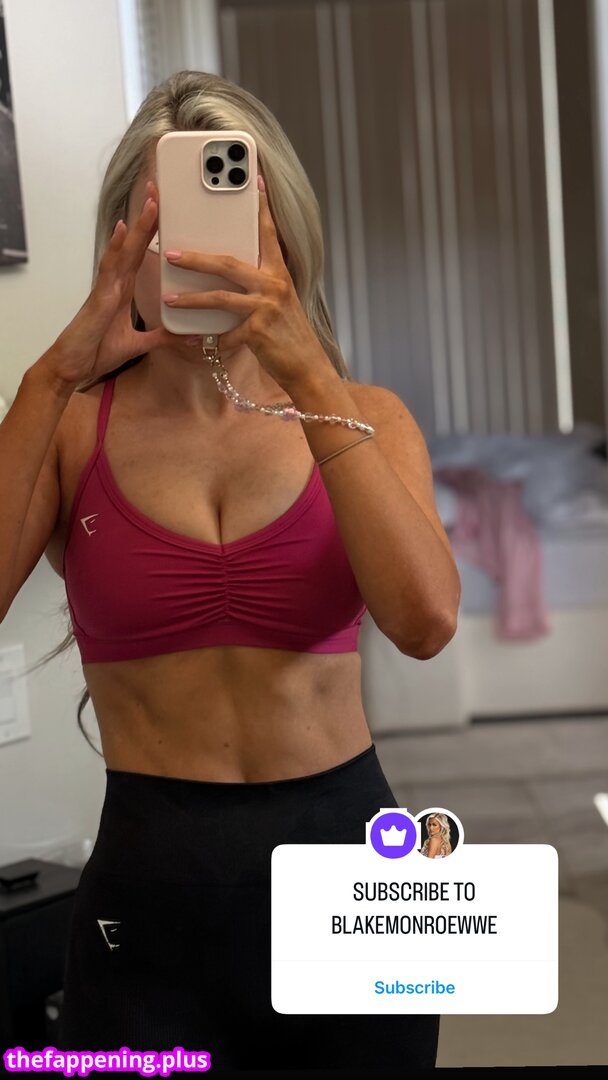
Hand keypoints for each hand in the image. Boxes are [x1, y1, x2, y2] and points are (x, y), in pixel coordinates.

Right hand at [50, 182, 195, 390]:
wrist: (73, 367)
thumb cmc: (95, 352)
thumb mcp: (138, 344)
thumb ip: (161, 338)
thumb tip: (187, 337)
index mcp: (123, 290)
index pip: (141, 255)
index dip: (152, 232)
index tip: (164, 210)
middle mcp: (115, 283)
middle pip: (134, 244)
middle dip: (147, 219)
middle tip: (159, 190)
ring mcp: (106, 287)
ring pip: (124, 250)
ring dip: (138, 226)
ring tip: (151, 202)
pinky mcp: (99, 297)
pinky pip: (109, 268)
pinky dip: (115, 247)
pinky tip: (122, 229)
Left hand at [160, 177, 334, 392]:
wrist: (307, 367)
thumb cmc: (290, 336)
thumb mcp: (281, 303)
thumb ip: (262, 286)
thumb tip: (235, 275)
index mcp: (278, 274)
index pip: (268, 235)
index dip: (261, 209)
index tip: (255, 181)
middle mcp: (274, 286)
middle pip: (228, 263)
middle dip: (196, 259)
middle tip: (171, 254)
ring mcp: (266, 308)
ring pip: (220, 297)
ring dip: (190, 299)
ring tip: (168, 299)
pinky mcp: (258, 332)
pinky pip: (224, 335)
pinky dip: (206, 341)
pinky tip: (191, 342)